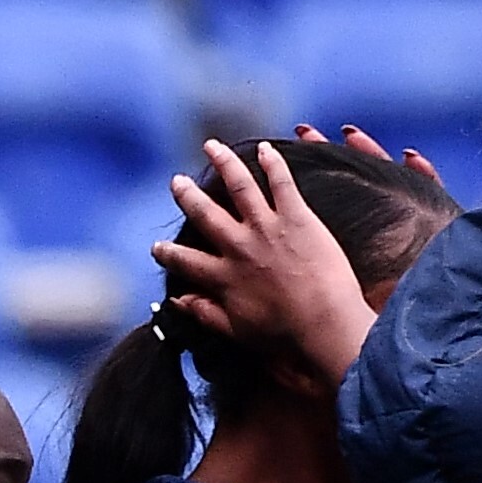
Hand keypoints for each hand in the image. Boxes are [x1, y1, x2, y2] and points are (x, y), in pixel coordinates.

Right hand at [155, 140, 375, 395]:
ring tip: (211, 147)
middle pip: (205, 214)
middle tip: (178, 181)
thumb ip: (203, 313)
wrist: (325, 326)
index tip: (156, 246)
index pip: (183, 262)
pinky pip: (281, 183)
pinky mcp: (297, 219)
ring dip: (223, 164)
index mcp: (222, 278)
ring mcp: (267, 229)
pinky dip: (272, 162)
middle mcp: (238, 248)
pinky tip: (264, 147)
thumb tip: (178, 300)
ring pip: (238, 187)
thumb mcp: (235, 330)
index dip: (166, 253)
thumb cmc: (283, 335)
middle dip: (188, 195)